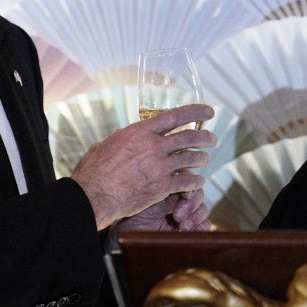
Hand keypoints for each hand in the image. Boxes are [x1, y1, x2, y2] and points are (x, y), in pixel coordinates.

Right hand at [71, 103, 215, 229]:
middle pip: (189, 137)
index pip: (175, 116)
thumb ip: (121, 139)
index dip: (196, 112)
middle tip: (212, 138)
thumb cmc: (94, 171)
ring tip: (206, 158)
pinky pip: (187, 181)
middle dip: (205, 137)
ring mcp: (159, 166)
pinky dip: (195, 181)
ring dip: (202, 158)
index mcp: (140, 131)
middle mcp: (154, 146)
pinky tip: (198, 182)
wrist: (94, 195)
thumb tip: (123, 137)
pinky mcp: (162, 187)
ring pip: (191, 158)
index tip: (208, 112)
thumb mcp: (106, 145)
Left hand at [118, 188, 211, 231]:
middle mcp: (176, 199)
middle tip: (177, 216)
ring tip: (182, 226)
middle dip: (191, 204)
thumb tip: (176, 181)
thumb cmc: (128, 220)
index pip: (187, 180)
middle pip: (197, 193)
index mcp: (166, 188)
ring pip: (202, 208)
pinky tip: (189, 231)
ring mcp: (184, 214)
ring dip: (196, 216)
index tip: (183, 195)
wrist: (124, 241)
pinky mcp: (189, 229)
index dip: (189, 186)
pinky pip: (205, 224)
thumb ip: (158, 190)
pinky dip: (202, 227)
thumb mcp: (141, 202)